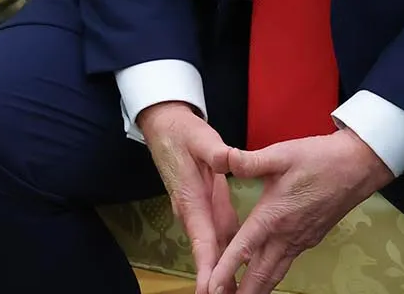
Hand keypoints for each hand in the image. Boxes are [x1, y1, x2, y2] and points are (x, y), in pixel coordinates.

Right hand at [138, 101, 238, 293]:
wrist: (166, 126)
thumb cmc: (182, 132)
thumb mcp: (199, 136)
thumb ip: (214, 150)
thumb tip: (227, 160)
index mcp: (191, 198)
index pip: (202, 237)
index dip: (208, 264)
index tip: (211, 289)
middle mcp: (193, 212)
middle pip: (207, 252)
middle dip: (216, 280)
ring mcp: (200, 213)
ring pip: (213, 249)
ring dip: (221, 274)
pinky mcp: (207, 209)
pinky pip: (219, 238)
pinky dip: (226, 258)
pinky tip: (237, 274)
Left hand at [204, 129, 392, 293]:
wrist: (358, 167)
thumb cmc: (320, 160)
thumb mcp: (280, 155)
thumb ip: (249, 162)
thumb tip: (221, 159)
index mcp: (274, 217)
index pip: (244, 250)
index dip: (226, 270)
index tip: (212, 286)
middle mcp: (287, 235)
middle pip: (260, 274)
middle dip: (241, 291)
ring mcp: (300, 240)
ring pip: (274, 273)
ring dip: (257, 288)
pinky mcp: (308, 239)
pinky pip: (285, 264)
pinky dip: (270, 276)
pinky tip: (262, 277)